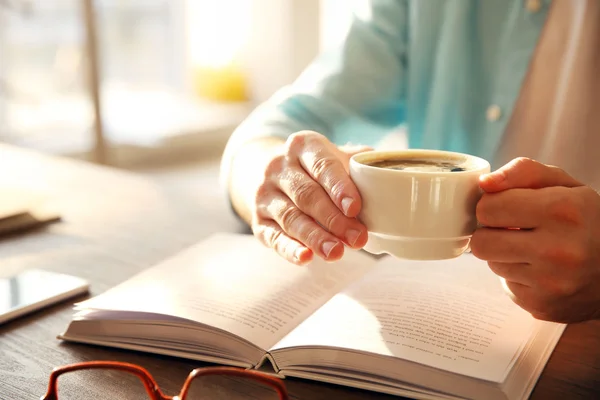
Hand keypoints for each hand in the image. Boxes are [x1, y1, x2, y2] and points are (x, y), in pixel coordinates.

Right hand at [251, 131, 369, 264]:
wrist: (272, 172)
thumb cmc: (316, 168)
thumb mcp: (335, 156)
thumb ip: (360, 165)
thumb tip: (391, 177)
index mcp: (302, 145)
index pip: (322, 165)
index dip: (339, 187)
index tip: (354, 207)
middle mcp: (279, 167)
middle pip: (307, 195)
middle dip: (333, 219)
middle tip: (357, 238)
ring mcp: (265, 194)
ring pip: (290, 217)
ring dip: (315, 237)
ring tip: (336, 253)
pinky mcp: (258, 220)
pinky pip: (273, 236)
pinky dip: (289, 248)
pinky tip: (306, 257)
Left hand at [470, 157, 599, 322]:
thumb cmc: (586, 219)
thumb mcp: (563, 184)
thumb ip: (523, 172)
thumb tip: (485, 184)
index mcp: (561, 210)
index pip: (488, 207)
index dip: (493, 205)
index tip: (508, 207)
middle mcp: (556, 250)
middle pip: (481, 241)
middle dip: (491, 232)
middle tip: (513, 229)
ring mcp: (550, 283)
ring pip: (491, 264)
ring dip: (504, 255)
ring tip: (533, 248)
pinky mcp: (542, 305)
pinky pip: (506, 285)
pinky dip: (517, 276)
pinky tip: (540, 269)